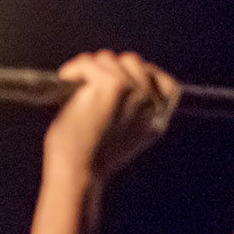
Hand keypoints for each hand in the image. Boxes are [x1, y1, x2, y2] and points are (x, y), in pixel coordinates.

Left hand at [45, 50, 178, 180]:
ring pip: (110, 59)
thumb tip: (120, 84)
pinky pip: (91, 62)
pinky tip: (66, 79)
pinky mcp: (114, 86)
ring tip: (75, 83)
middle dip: (109, 69)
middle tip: (87, 84)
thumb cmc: (87, 162)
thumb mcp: (119, 140)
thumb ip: (130, 116)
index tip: (119, 83)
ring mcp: (135, 93)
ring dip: (89, 69)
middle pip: (134, 63)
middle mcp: (150, 105)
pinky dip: (75, 68)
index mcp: (157, 121)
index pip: (166, 85)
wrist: (78, 175)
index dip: (143, 76)